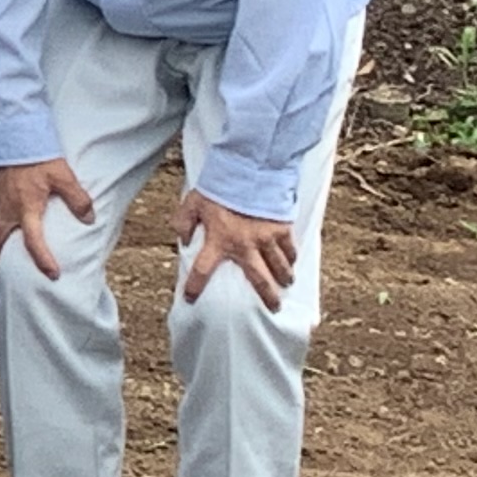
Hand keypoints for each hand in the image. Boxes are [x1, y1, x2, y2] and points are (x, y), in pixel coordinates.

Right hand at [0, 155, 97, 280]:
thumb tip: (89, 218)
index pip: (33, 242)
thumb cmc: (36, 153)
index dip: (44, 261)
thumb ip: (77, 198)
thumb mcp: (63, 175)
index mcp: (26, 208)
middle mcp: (6, 208)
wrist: (10, 130)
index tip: (52, 274)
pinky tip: (1, 212)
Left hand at [177, 189, 302, 309]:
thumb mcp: (192, 202)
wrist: (249, 169)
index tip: (191, 299)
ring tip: (286, 283)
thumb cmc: (219, 185)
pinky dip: (292, 256)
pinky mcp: (282, 228)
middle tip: (274, 307)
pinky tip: (293, 261)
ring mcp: (266, 239)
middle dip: (267, 296)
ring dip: (283, 277)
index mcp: (219, 241)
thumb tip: (184, 240)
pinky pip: (290, 248)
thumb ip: (183, 222)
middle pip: (258, 280)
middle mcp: (244, 246)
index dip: (195, 286)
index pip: (203, 270)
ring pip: (279, 266)